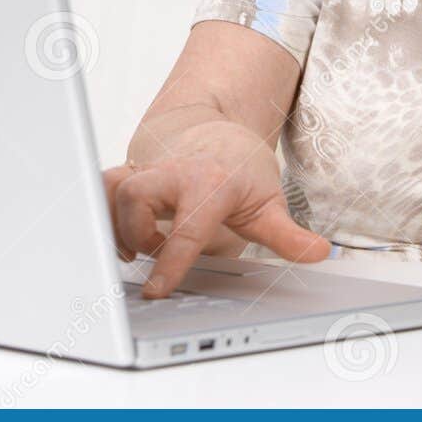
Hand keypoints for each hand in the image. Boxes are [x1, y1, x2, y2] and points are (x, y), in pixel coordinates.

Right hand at [103, 120, 330, 297]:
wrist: (215, 130)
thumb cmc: (240, 169)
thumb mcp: (269, 203)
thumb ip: (289, 235)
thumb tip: (320, 253)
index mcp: (210, 181)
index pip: (187, 227)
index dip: (171, 261)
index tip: (158, 290)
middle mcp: (172, 171)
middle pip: (135, 199)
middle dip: (136, 234)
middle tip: (152, 253)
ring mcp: (146, 168)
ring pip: (112, 192)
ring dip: (116, 226)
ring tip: (137, 248)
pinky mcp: (127, 171)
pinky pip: (101, 188)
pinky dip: (102, 213)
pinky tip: (121, 237)